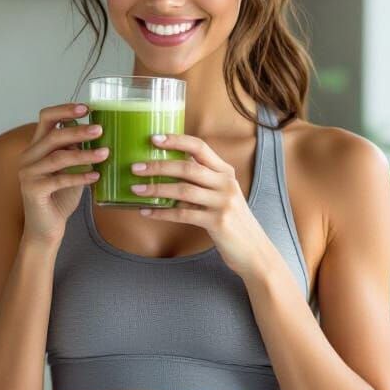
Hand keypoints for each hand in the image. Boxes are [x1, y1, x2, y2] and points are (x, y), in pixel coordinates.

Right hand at [18, 103, 108, 246]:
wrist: (46, 229)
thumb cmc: (60, 196)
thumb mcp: (70, 169)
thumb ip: (76, 150)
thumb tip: (97, 130)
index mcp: (36, 147)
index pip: (46, 118)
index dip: (65, 110)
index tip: (87, 107)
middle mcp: (28, 157)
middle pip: (53, 135)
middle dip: (78, 131)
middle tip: (100, 130)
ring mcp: (28, 173)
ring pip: (58, 157)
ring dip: (84, 154)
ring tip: (105, 153)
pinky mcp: (33, 190)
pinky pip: (60, 179)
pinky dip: (80, 177)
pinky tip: (96, 176)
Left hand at [130, 132, 272, 279]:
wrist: (254, 251)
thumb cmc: (232, 222)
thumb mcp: (223, 195)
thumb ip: (203, 182)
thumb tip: (168, 172)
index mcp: (226, 172)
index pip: (200, 147)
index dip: (176, 140)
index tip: (154, 138)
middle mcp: (226, 183)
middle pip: (187, 167)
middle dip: (158, 165)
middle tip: (135, 167)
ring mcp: (223, 202)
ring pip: (183, 190)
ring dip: (156, 189)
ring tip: (135, 189)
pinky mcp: (218, 222)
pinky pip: (183, 214)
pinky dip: (162, 213)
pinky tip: (147, 212)